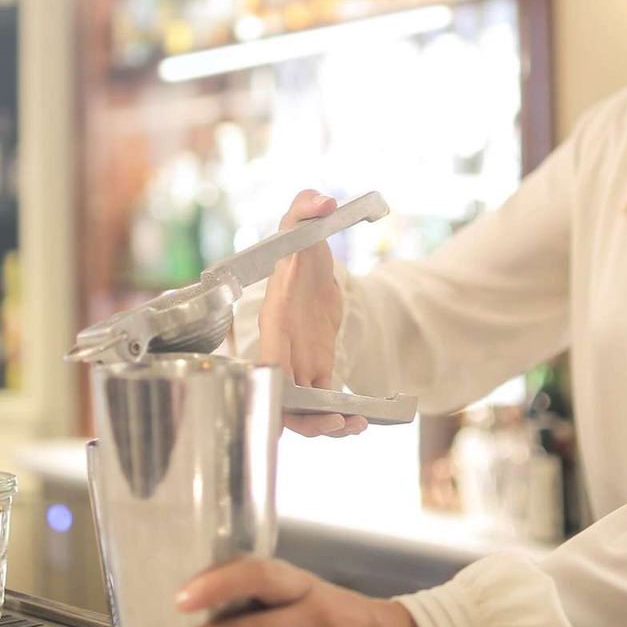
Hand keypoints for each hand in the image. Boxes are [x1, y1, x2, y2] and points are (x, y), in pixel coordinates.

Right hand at [262, 190, 364, 437]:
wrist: (312, 265)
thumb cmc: (300, 245)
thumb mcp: (303, 224)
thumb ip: (305, 208)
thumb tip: (320, 200)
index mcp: (274, 319)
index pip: (266, 357)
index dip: (275, 382)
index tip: (293, 398)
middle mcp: (280, 348)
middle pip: (279, 397)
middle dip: (303, 418)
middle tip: (336, 422)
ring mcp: (297, 362)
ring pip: (300, 410)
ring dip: (323, 425)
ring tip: (355, 427)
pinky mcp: (316, 370)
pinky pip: (321, 403)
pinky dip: (337, 417)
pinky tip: (361, 422)